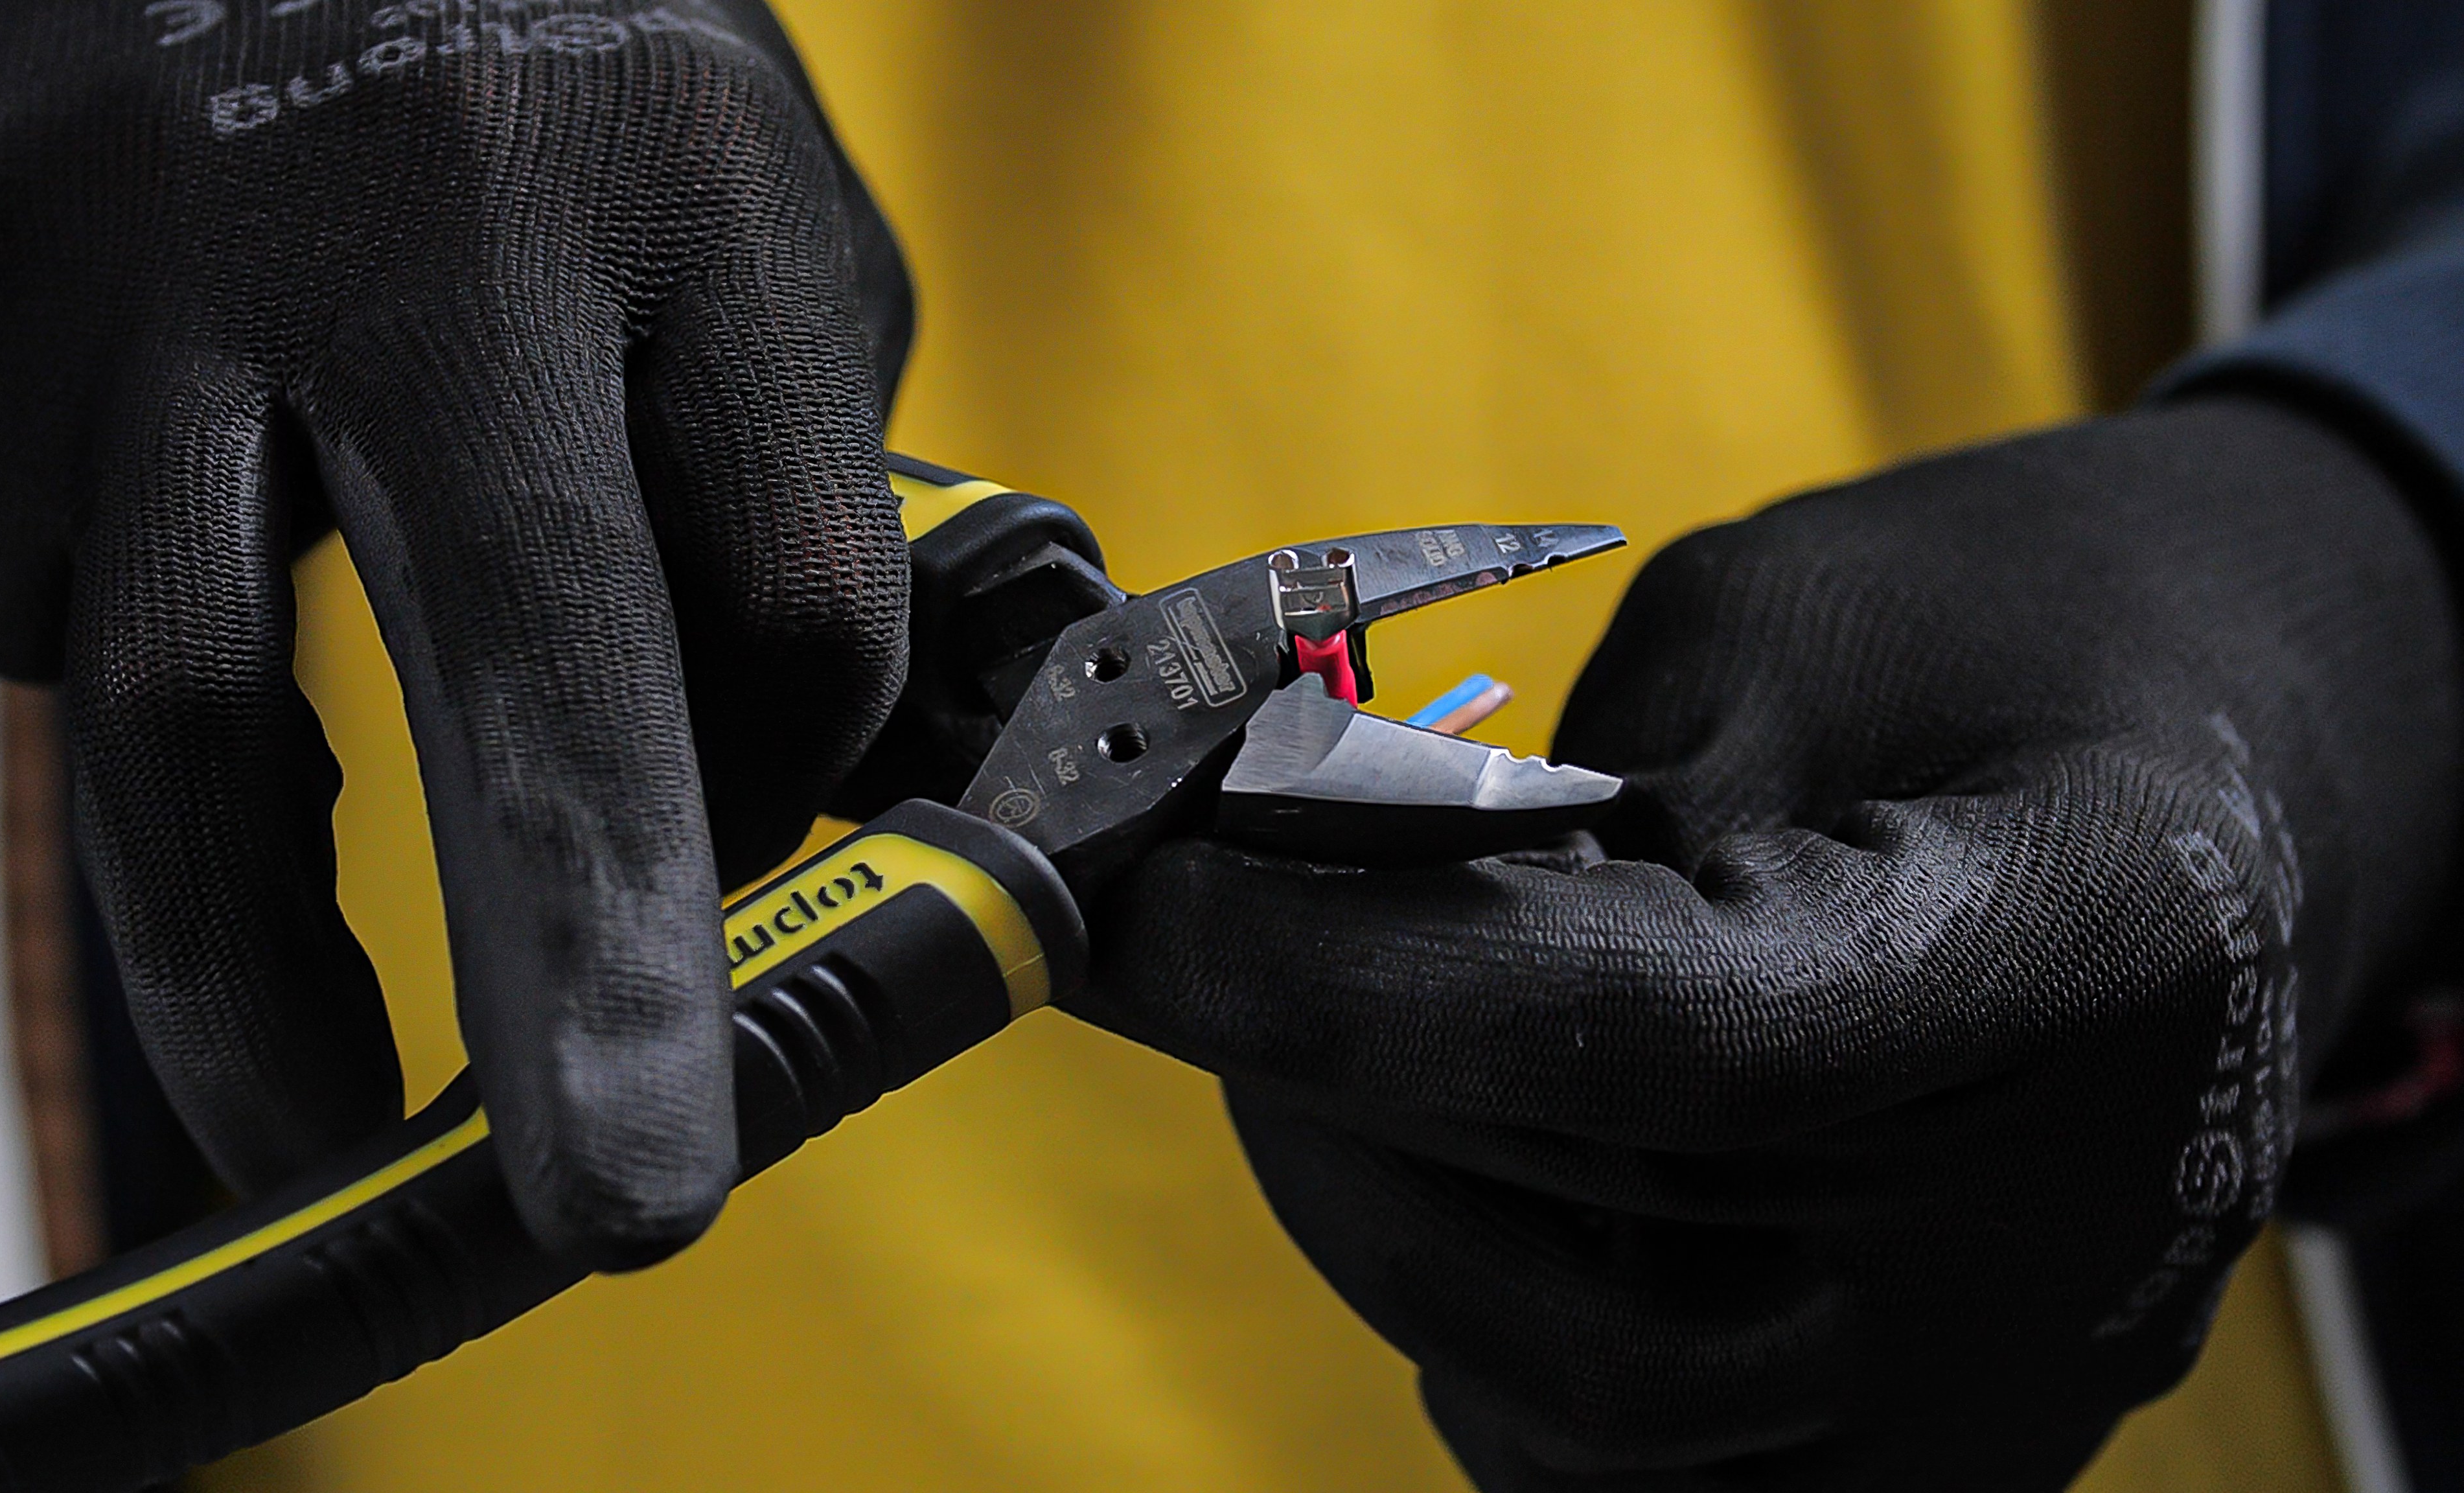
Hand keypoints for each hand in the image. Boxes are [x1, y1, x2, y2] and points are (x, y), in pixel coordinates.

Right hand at [0, 0, 912, 1268]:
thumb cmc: (525, 65)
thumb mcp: (733, 189)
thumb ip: (781, 451)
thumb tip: (773, 767)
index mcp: (679, 185)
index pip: (797, 593)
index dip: (796, 768)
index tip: (760, 839)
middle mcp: (430, 235)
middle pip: (529, 659)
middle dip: (587, 973)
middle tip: (627, 1205)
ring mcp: (167, 293)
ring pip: (195, 728)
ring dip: (263, 987)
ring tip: (322, 1137)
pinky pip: (61, 615)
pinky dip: (151, 689)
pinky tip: (196, 635)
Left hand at [1079, 399, 2462, 1487]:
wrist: (2228, 755)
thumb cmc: (2007, 630)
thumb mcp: (1776, 621)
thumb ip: (1552, 804)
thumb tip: (1282, 931)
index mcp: (2084, 941)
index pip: (1654, 1035)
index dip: (1352, 978)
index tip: (1147, 903)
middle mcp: (2068, 1226)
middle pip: (1589, 1233)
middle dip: (1306, 1069)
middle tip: (1164, 939)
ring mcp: (2006, 1375)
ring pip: (1575, 1400)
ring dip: (1375, 1205)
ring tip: (1308, 1032)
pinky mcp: (1933, 1443)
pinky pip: (1625, 1461)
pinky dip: (1479, 1320)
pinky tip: (1441, 1158)